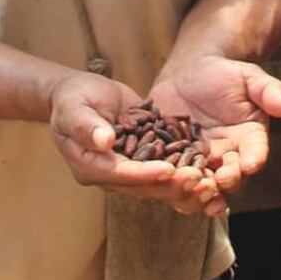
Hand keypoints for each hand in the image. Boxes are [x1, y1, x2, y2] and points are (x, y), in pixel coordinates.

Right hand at [48, 70, 216, 213]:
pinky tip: (208, 169)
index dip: (144, 174)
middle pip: (143, 185)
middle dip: (171, 184)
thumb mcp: (74, 107)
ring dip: (183, 183)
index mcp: (90, 166)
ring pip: (157, 183)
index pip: (120, 174)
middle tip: (198, 181)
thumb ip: (87, 125)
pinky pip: (164, 168)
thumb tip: (105, 141)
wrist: (80, 94)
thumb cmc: (72, 99)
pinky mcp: (142, 158)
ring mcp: (127, 169)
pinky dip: (185, 169)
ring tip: (208, 181)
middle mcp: (110, 174)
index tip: (168, 170)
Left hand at [151, 56, 280, 212]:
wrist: (187, 74)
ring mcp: (199, 164)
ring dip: (196, 191)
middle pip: (229, 179)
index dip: (252, 160)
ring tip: (191, 185)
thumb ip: (268, 91)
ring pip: (200, 187)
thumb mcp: (248, 77)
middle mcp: (227, 158)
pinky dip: (166, 184)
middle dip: (225, 182)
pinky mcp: (173, 164)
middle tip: (219, 181)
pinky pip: (171, 179)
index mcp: (249, 140)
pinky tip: (161, 183)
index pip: (255, 154)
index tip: (248, 164)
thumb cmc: (223, 74)